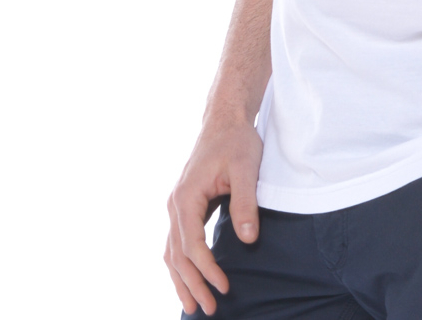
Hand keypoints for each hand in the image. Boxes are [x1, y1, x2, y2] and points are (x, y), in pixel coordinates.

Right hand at [164, 117, 263, 315]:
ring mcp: (177, 206)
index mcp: (186, 196)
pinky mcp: (184, 206)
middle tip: (210, 308)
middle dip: (192, 284)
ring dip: (182, 280)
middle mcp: (175, 204)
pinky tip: (189, 280)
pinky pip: (176, 242)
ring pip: (171, 252)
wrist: (224, 120)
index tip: (223, 286)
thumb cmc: (236, 141)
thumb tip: (249, 239)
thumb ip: (245, 202)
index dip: (207, 268)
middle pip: (177, 254)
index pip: (192, 243)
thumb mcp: (246, 168)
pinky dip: (180, 265)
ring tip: (194, 306)